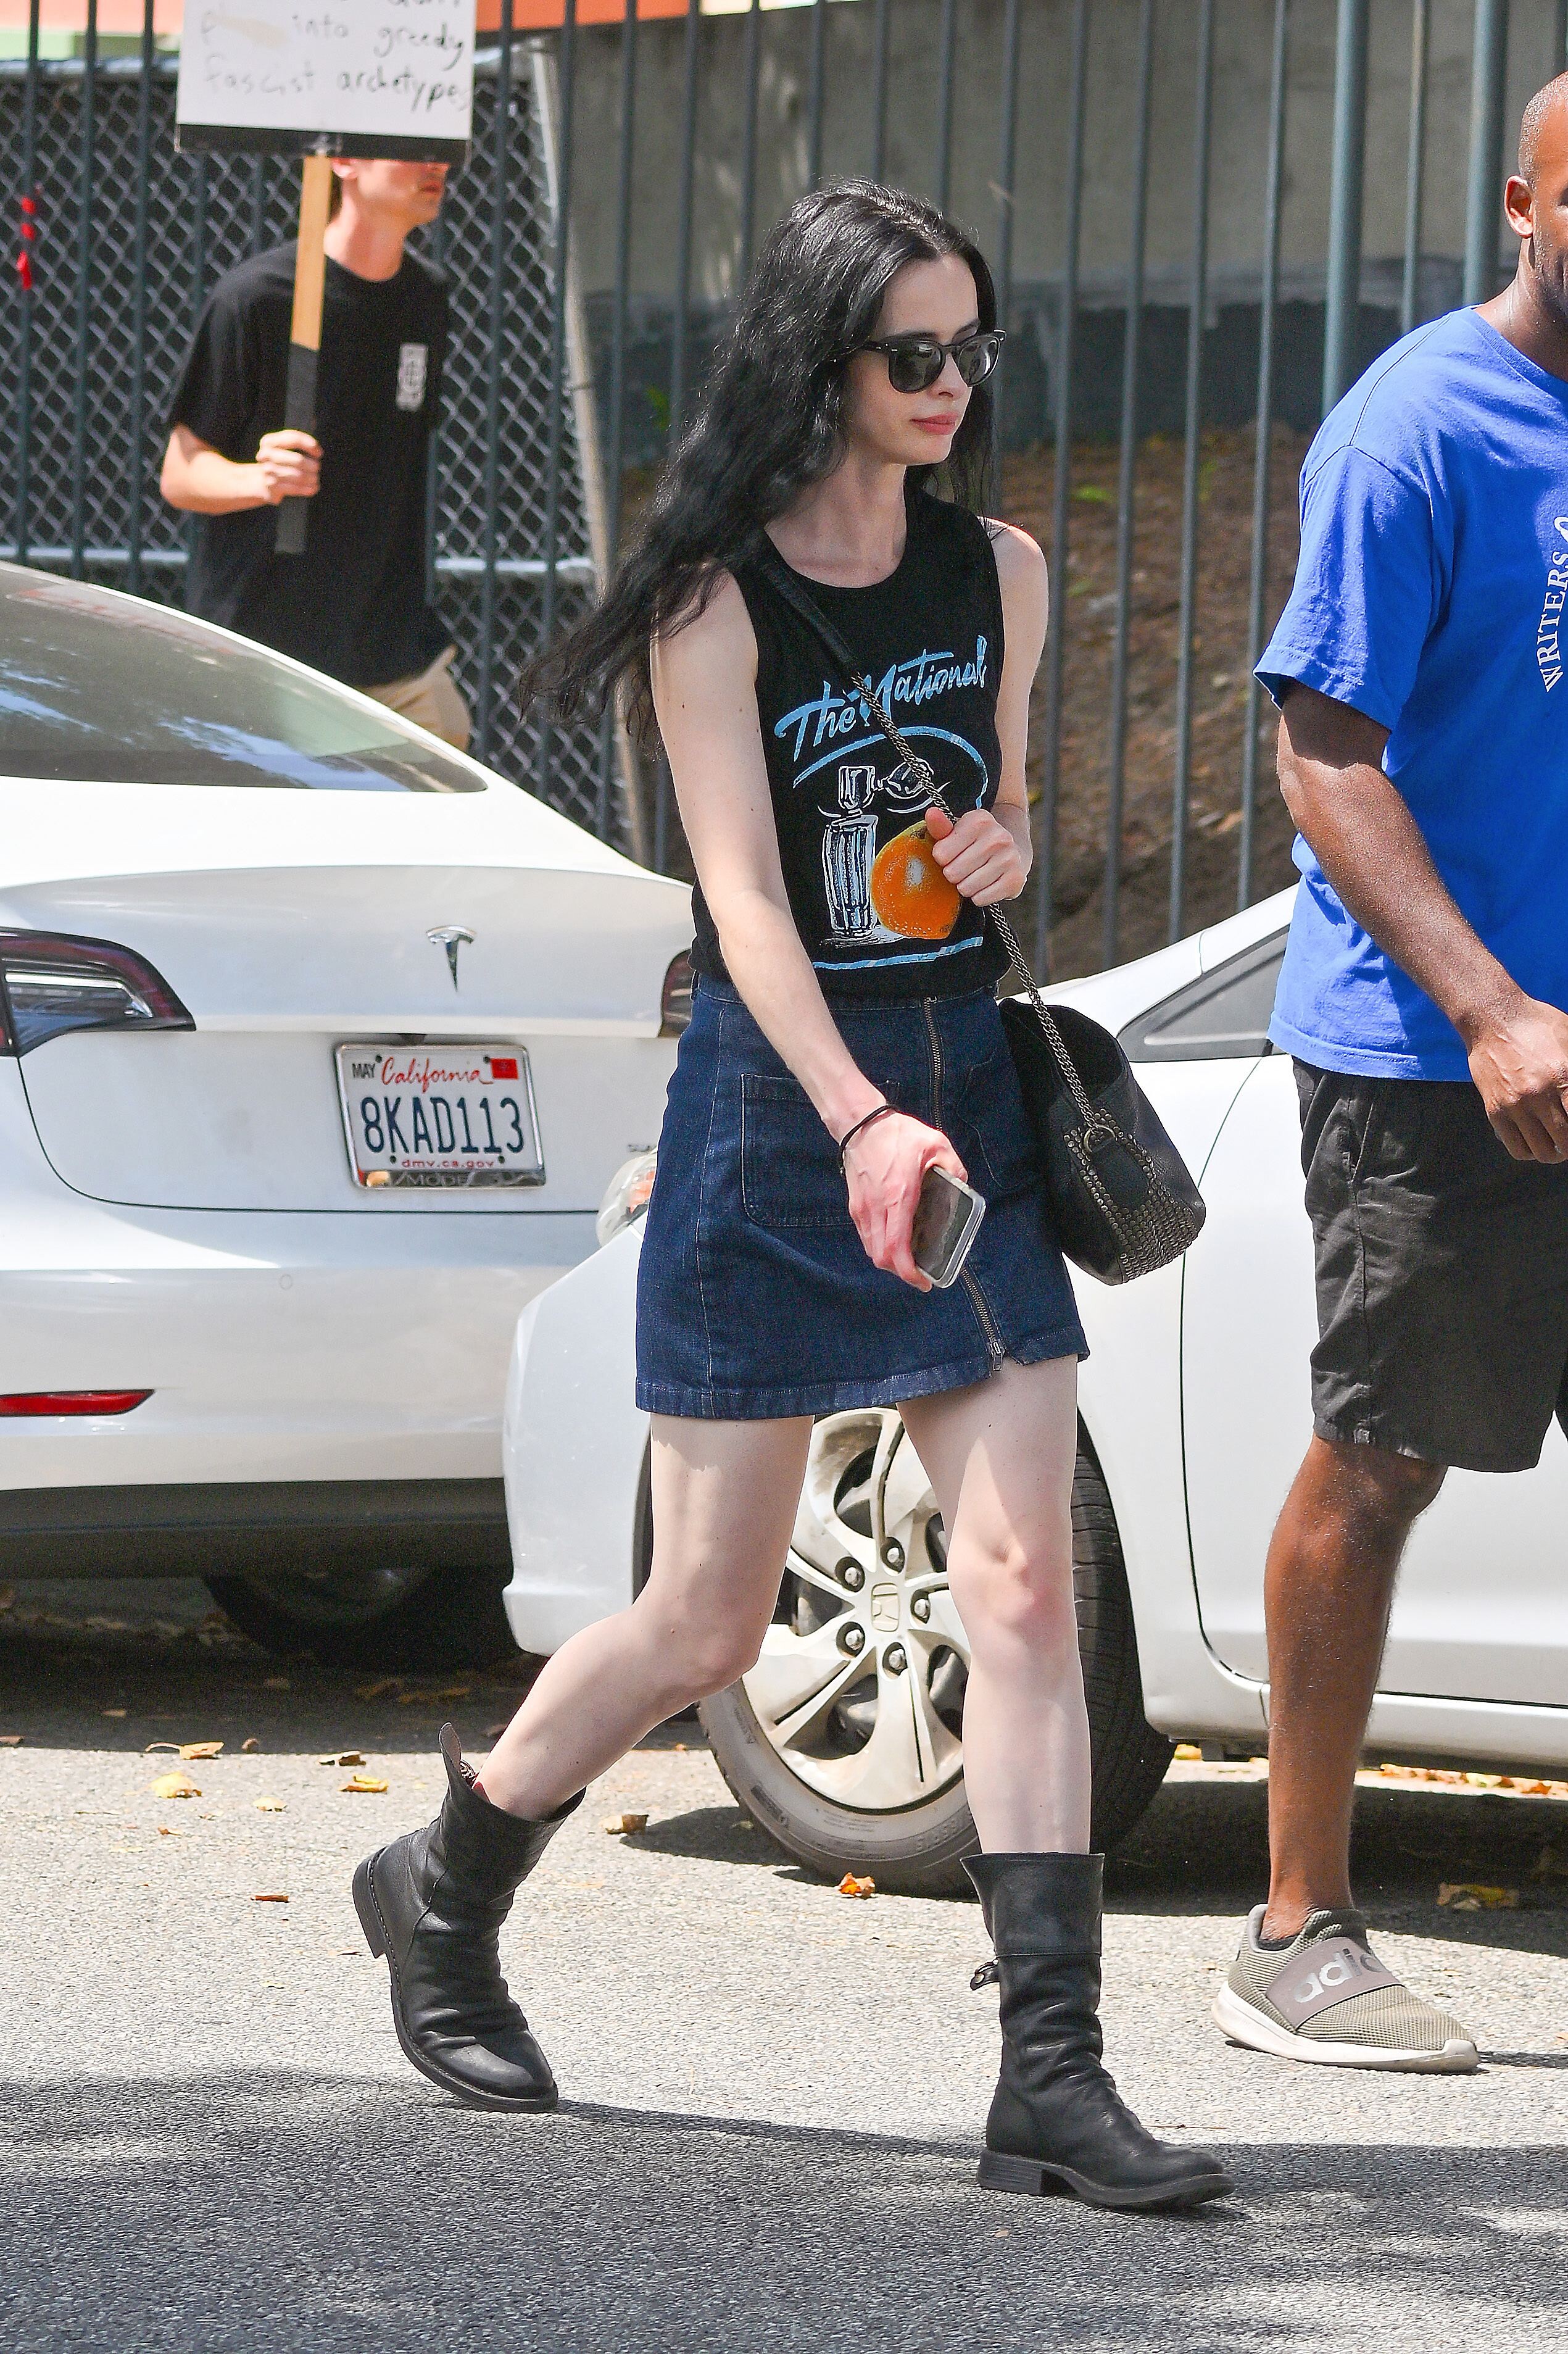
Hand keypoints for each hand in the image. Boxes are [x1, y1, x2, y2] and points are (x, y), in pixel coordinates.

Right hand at [254, 430, 321, 504]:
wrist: (260, 482)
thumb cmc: (278, 462)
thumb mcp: (283, 448)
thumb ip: (297, 439)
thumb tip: (313, 422)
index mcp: (268, 441)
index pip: (293, 438)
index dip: (309, 445)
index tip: (319, 452)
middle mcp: (265, 455)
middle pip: (298, 459)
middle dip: (312, 465)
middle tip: (317, 467)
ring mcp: (268, 471)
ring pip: (298, 475)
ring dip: (311, 478)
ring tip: (315, 478)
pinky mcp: (272, 487)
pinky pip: (295, 488)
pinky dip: (307, 488)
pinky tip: (313, 487)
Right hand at [843, 1107, 966, 1290]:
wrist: (860, 1123)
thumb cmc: (897, 1134)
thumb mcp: (935, 1144)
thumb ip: (953, 1167)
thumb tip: (962, 1186)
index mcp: (899, 1197)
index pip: (897, 1247)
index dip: (908, 1272)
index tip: (923, 1282)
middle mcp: (877, 1208)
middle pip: (882, 1256)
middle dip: (901, 1271)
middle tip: (921, 1273)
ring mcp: (862, 1209)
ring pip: (872, 1250)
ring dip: (890, 1260)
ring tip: (909, 1259)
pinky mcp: (855, 1206)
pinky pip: (866, 1237)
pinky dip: (880, 1246)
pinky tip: (895, 1240)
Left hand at [925, 803, 1024, 903]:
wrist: (1010, 853)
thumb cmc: (974, 844)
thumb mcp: (955, 832)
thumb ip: (940, 827)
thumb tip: (932, 813)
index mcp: (979, 821)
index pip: (941, 854)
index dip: (941, 859)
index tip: (951, 855)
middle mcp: (998, 837)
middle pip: (952, 873)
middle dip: (953, 874)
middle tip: (962, 868)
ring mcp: (1010, 858)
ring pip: (966, 888)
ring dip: (965, 886)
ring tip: (973, 876)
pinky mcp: (1015, 879)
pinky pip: (981, 899)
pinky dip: (978, 897)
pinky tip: (985, 885)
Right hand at [1465, 990, 1567, 1161]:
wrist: (1492, 1018)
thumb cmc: (1539, 1025)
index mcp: (1564, 1075)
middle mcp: (1540, 1094)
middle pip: (1565, 1142)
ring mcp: (1516, 1105)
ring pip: (1543, 1152)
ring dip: (1554, 1152)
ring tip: (1556, 1145)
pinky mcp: (1495, 1110)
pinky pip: (1517, 1148)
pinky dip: (1530, 1152)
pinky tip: (1535, 1141)